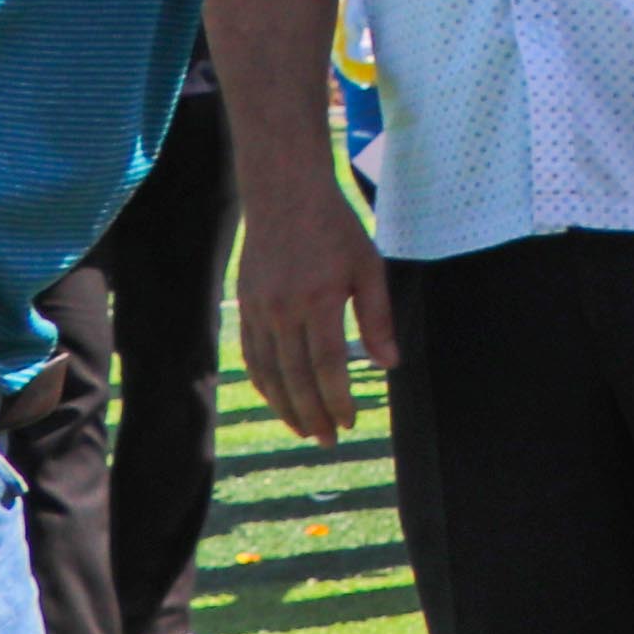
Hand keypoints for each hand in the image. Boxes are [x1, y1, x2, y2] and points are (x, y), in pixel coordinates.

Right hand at [235, 172, 397, 444]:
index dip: (338, 399)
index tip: (351, 421)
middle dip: (313, 414)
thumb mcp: (369, 266)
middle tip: (329, 439)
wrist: (284, 194)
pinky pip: (251, 355)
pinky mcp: (245, 306)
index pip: (327, 365)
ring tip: (305, 429)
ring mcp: (259, 310)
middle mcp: (283, 310)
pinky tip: (278, 398)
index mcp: (319, 300)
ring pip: (269, 373)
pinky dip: (264, 383)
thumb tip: (389, 364)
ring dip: (287, 406)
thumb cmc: (335, 228)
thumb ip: (377, 317)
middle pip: (296, 377)